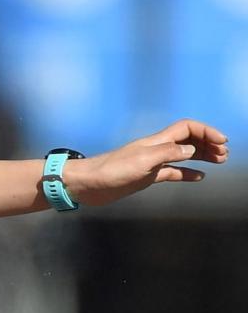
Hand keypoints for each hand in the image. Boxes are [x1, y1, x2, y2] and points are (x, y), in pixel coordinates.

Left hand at [63, 119, 228, 206]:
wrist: (87, 184)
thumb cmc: (110, 171)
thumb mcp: (142, 161)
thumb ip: (168, 153)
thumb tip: (191, 149)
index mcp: (155, 142)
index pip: (185, 128)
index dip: (205, 131)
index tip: (222, 142)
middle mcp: (155, 149)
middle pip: (187, 140)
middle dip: (207, 143)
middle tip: (225, 154)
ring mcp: (151, 163)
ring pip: (183, 155)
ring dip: (202, 156)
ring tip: (220, 161)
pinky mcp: (147, 177)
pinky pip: (172, 173)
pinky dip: (188, 173)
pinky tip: (200, 177)